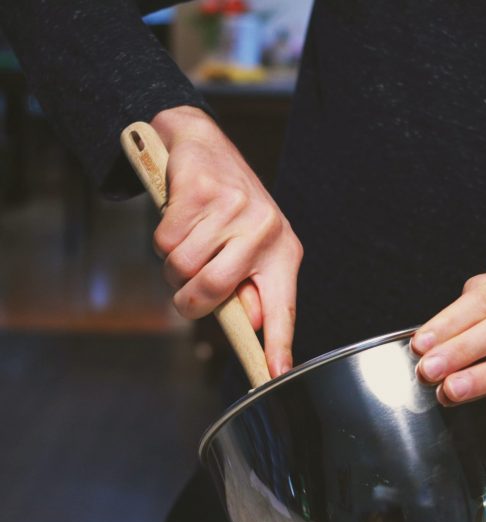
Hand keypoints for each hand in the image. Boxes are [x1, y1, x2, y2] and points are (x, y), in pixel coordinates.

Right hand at [151, 106, 302, 376]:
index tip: (275, 374)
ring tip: (190, 237)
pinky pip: (164, 240)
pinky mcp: (201, 191)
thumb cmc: (229, 207)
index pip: (282, 307)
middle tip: (187, 282)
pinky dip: (162, 235)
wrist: (204, 144)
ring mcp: (233, 209)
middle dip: (187, 297)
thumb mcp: (252, 246)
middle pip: (211, 291)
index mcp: (283, 252)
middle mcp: (265, 231)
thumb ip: (251, 285)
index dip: (278, 345)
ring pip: (181, 267)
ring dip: (173, 262)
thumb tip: (255, 323)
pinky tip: (180, 215)